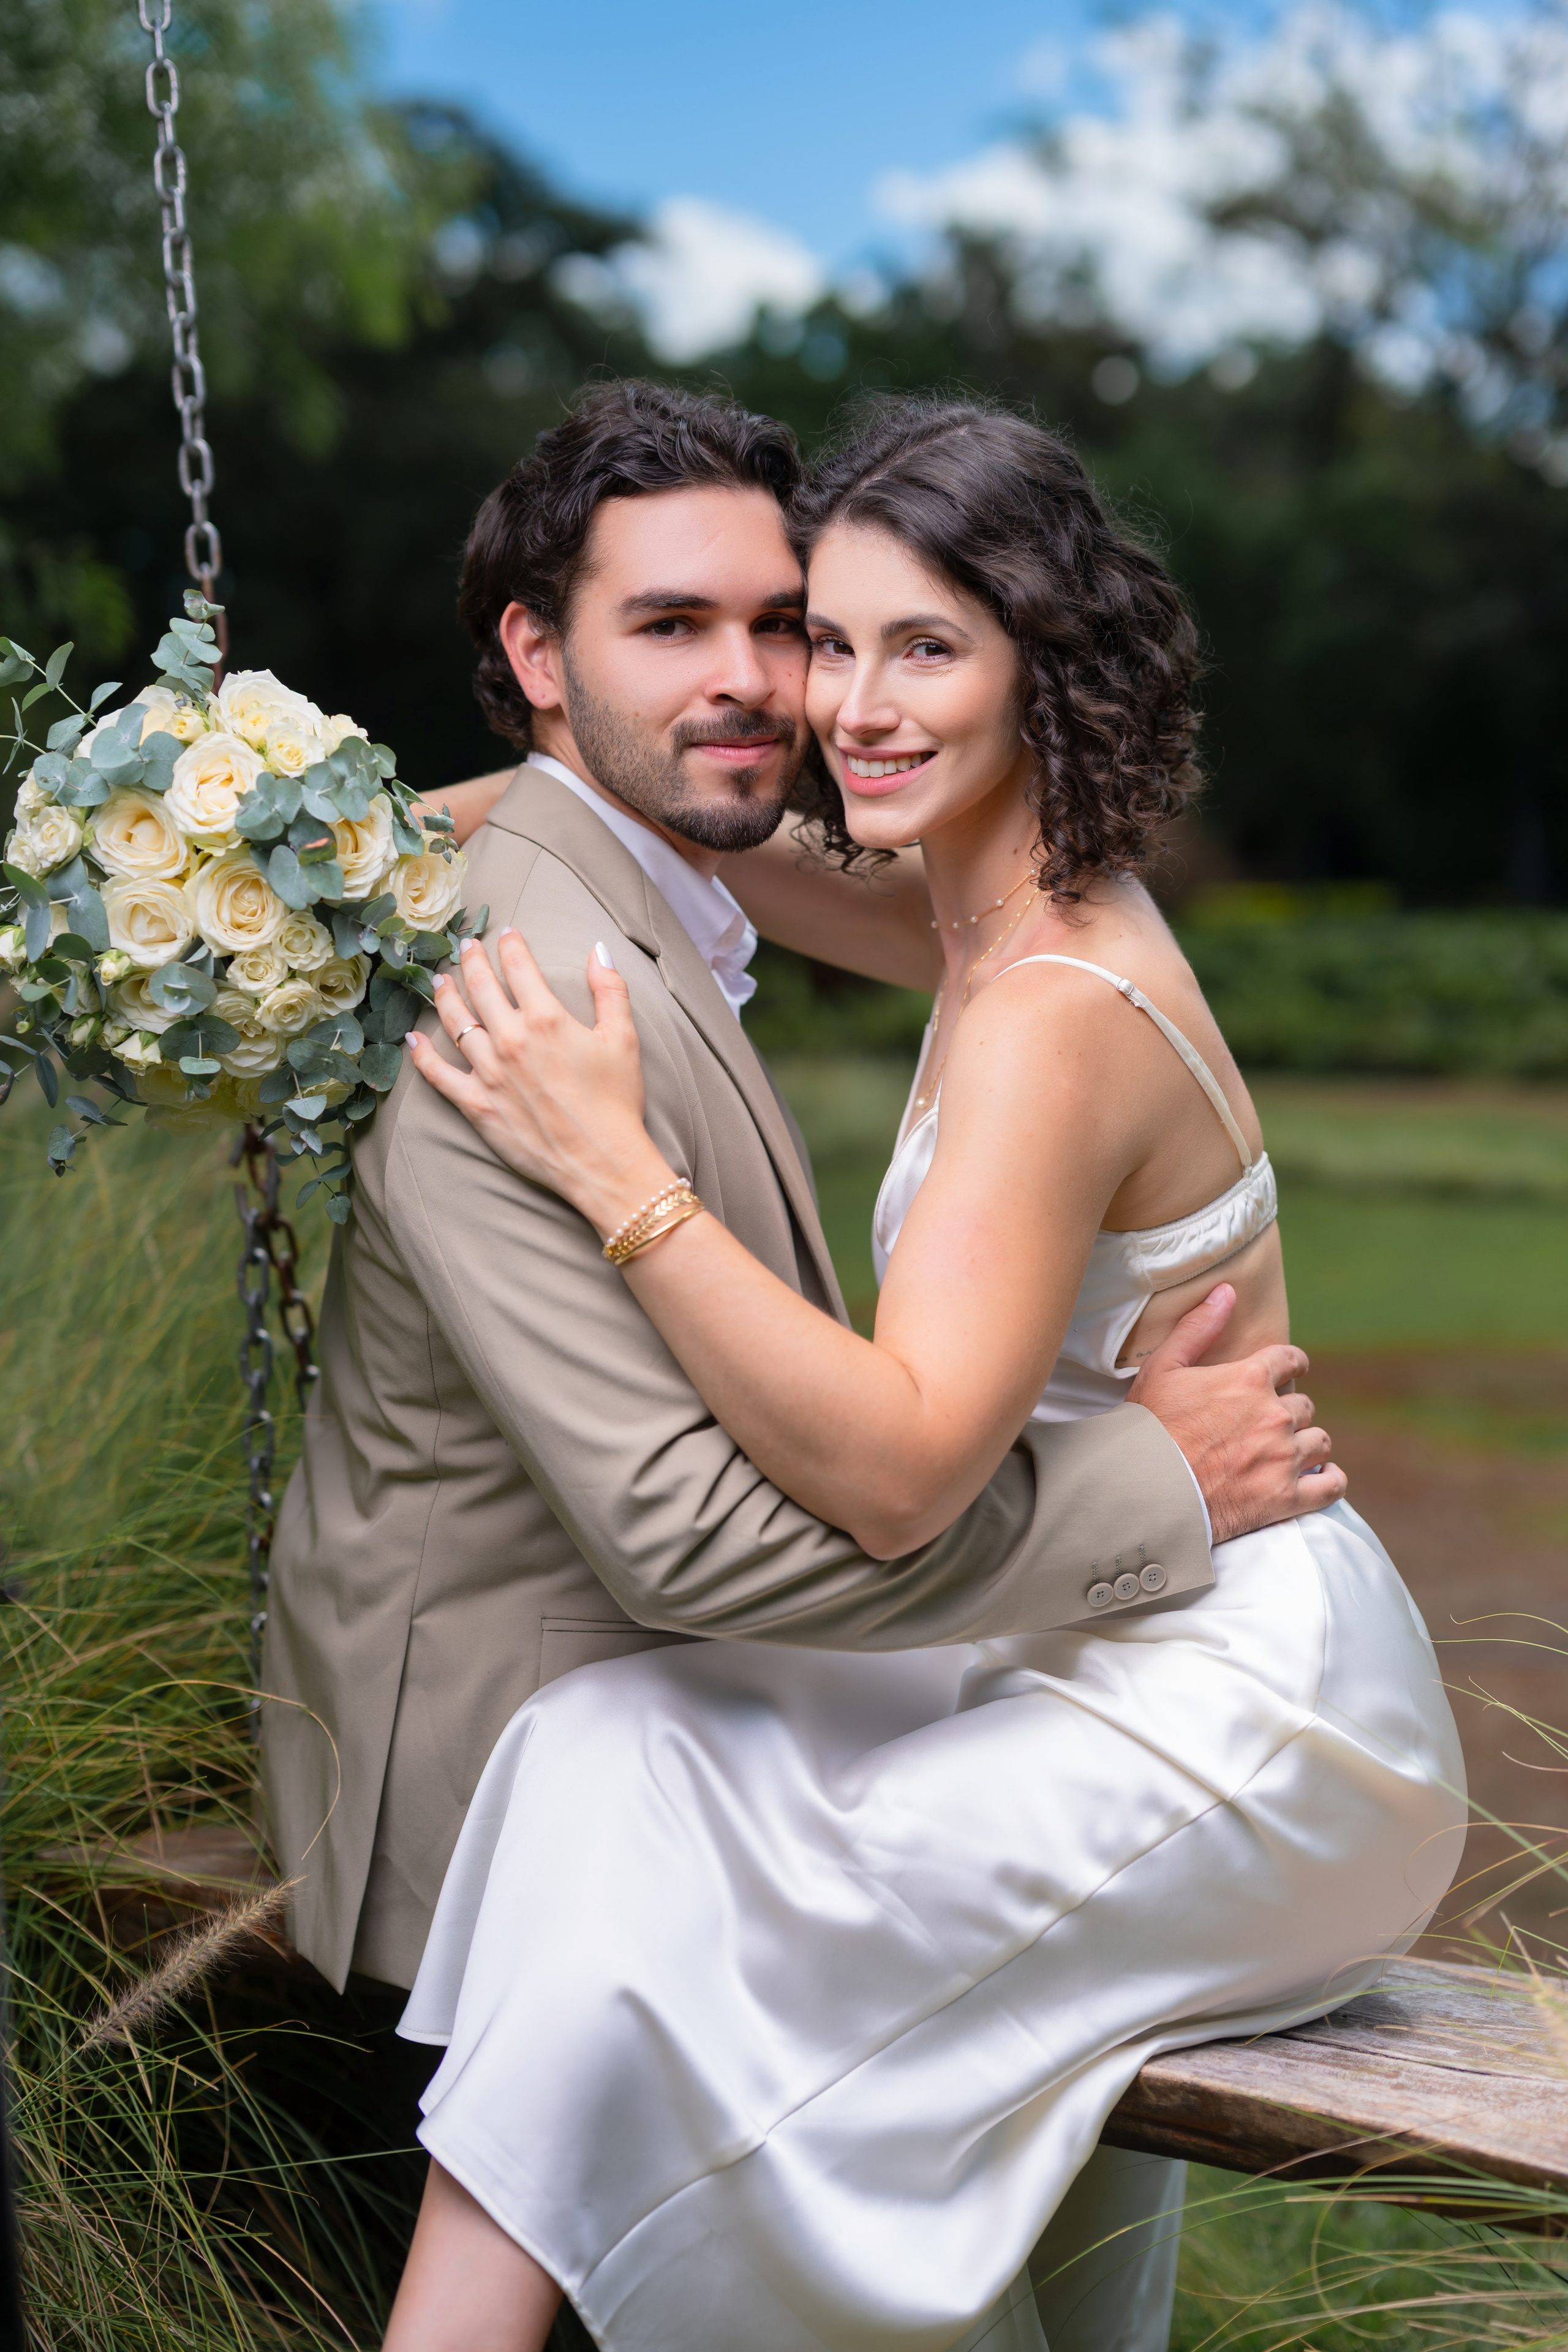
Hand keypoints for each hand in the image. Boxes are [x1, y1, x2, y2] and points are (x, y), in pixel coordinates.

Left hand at [406, 932, 672, 1233]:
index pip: (520, 967)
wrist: (602, 1161)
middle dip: (472, 961)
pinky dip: (422, 1055)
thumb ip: (610, 989)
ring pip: (456, 1023)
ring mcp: (489, 1072)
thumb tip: (598, 949)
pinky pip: (439, 1075)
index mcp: (547, 1018)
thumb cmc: (617, 1102)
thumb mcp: (624, 1038)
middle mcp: (511, 1040)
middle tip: (465, 946)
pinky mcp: (476, 1104)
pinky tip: (413, 1038)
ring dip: (445, 997)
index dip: (511, 945)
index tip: (507, 933)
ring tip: (440, 981)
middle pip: (481, 987)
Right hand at [1127, 1284, 1345, 1542]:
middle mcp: (1274, 1416)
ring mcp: (1284, 1458)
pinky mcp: (1286, 1498)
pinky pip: (1331, 1485)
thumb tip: (1227, 1291)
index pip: (1290, 1360)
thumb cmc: (1149, 1428)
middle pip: (1304, 1405)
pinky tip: (1320, 1476)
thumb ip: (1198, 1327)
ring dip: (1307, 1443)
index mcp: (1249, 1379)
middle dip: (1289, 1411)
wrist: (1145, 1490)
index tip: (1291, 1370)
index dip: (1291, 1364)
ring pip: (1319, 1441)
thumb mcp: (1163, 1368)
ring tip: (1290, 1451)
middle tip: (1270, 1423)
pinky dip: (1329, 1480)